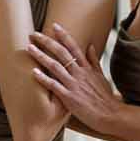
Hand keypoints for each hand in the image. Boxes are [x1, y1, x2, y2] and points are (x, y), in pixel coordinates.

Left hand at [29, 21, 121, 135]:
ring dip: (41, 56)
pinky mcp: (69, 97)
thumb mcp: (101, 76)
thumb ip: (94, 61)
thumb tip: (90, 46)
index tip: (54, 25)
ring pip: (55, 66)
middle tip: (34, 34)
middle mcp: (79, 73)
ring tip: (29, 48)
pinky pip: (54, 86)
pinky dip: (43, 78)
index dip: (63, 35)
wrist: (110, 115)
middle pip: (61, 53)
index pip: (74, 47)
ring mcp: (74, 85)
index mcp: (87, 68)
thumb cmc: (105, 97)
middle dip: (47, 42)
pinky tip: (33, 72)